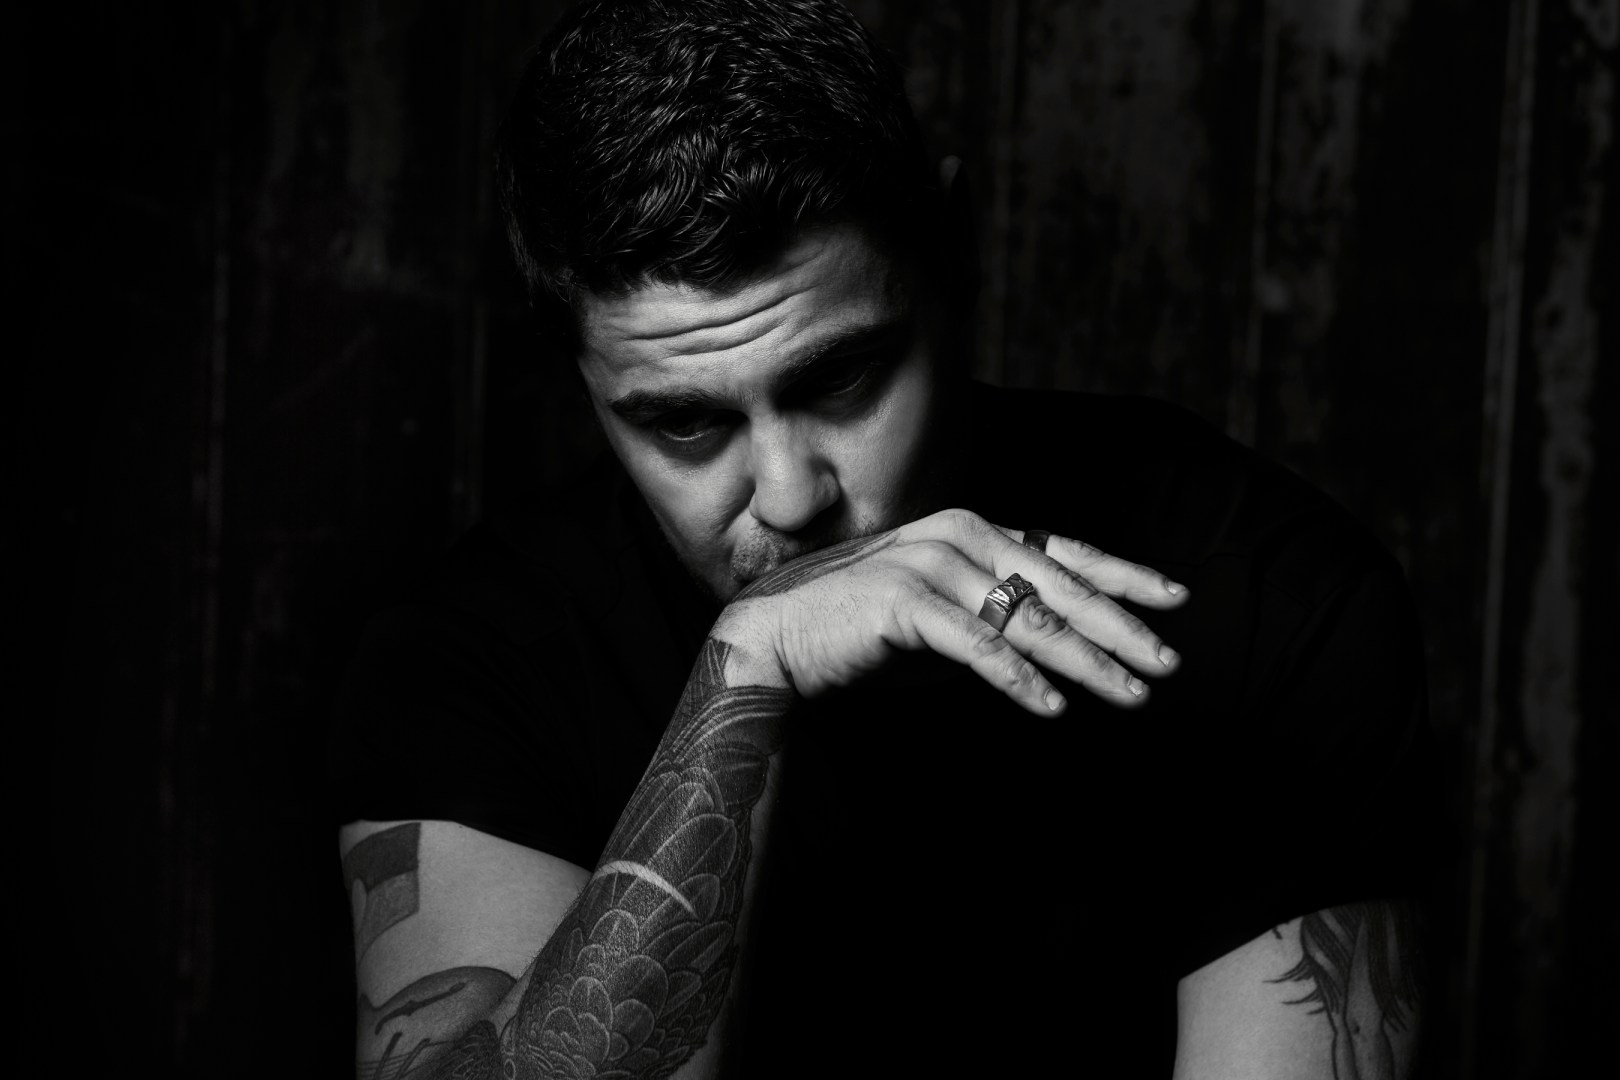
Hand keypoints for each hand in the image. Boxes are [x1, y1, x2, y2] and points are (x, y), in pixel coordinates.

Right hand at [715, 508, 1188, 713]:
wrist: (775, 636)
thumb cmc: (860, 629)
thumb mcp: (942, 616)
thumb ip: (991, 616)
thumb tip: (1049, 647)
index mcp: (971, 531)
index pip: (1063, 550)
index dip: (1122, 575)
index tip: (1174, 598)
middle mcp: (958, 536)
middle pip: (1059, 584)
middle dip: (1120, 627)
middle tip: (1168, 663)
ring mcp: (930, 565)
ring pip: (1027, 618)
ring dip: (1085, 661)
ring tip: (1129, 694)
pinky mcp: (904, 603)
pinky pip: (976, 646)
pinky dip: (1018, 678)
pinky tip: (1052, 706)